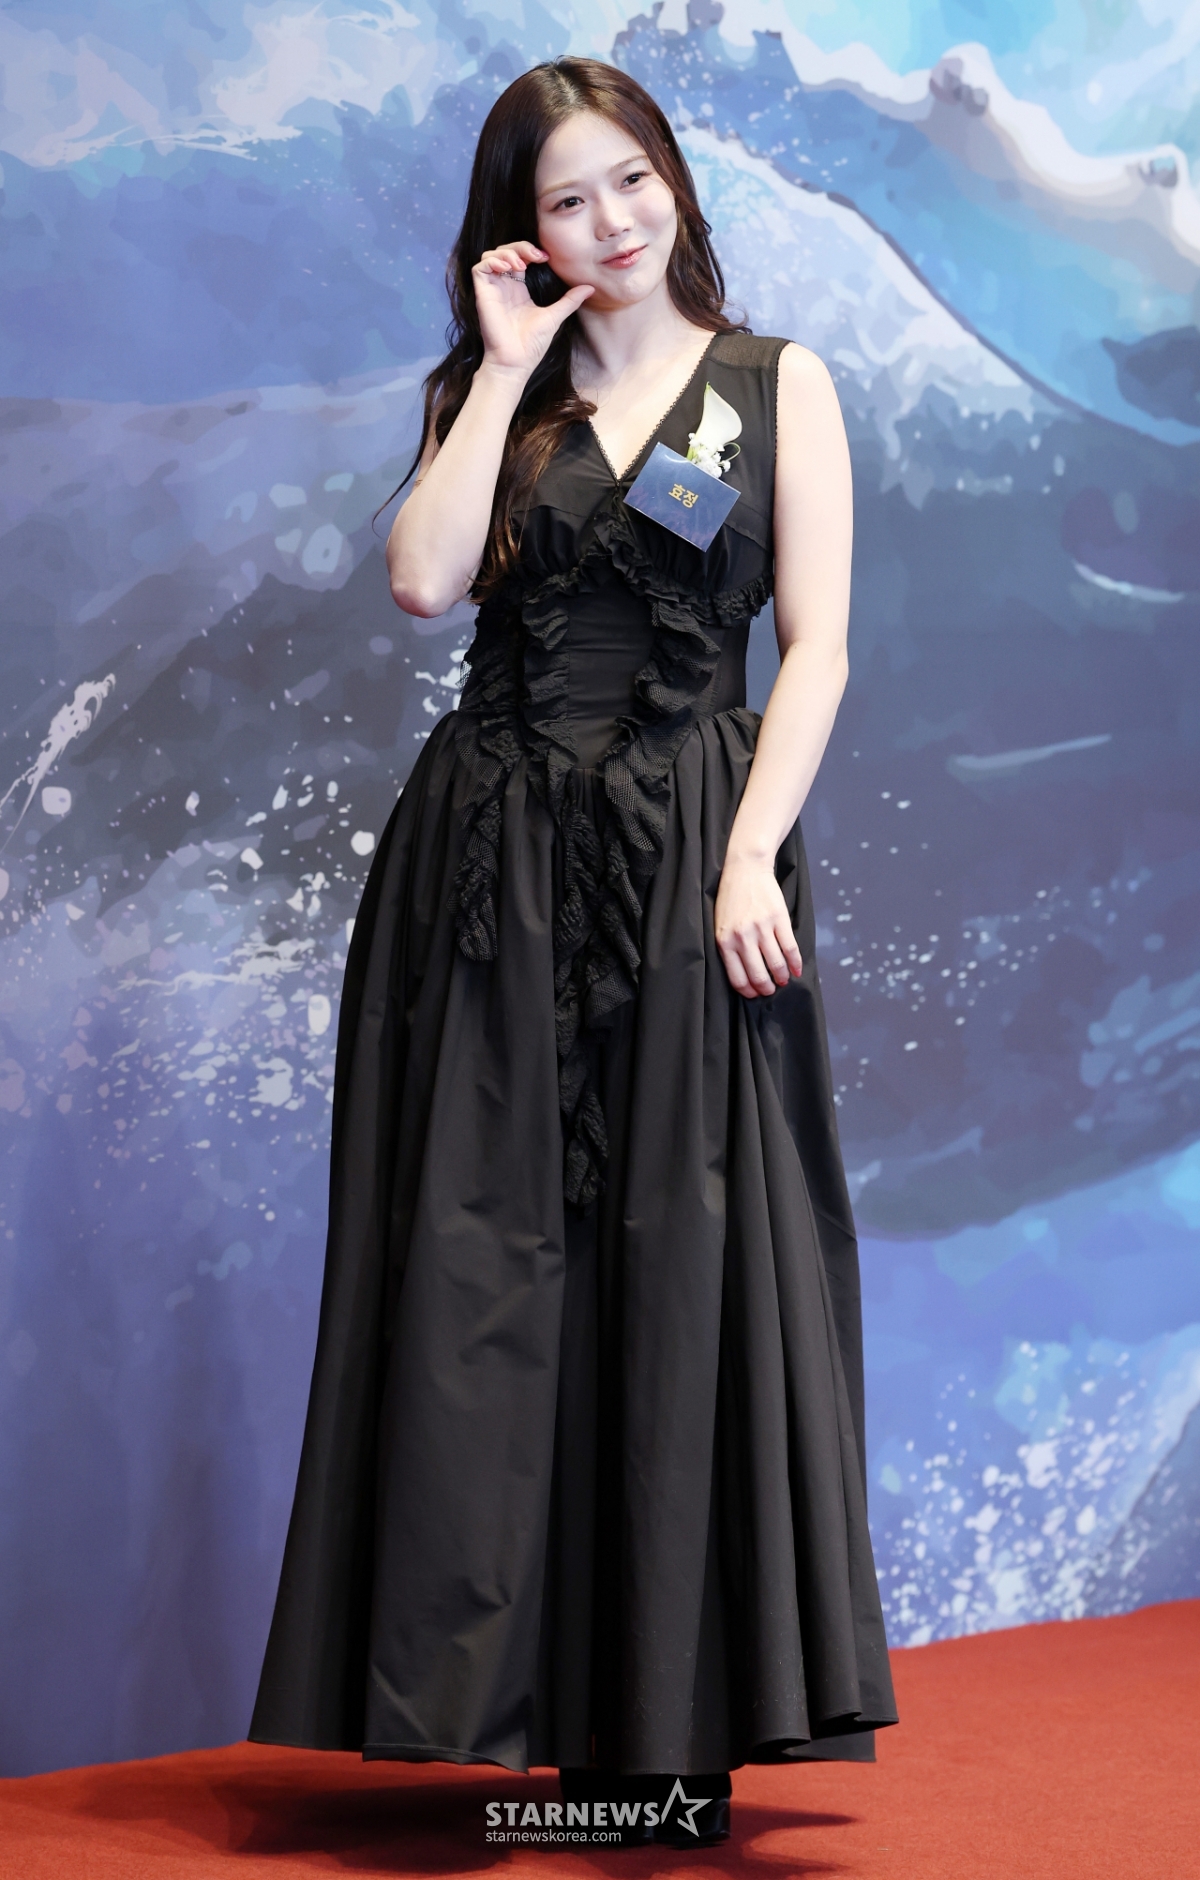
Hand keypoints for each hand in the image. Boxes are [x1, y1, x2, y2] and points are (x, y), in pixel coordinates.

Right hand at [472, 241, 593, 378]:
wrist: (517, 361)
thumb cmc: (532, 344)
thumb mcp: (555, 315)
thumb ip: (570, 300)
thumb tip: (590, 287)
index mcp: (518, 288)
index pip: (519, 257)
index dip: (530, 250)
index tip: (546, 258)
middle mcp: (504, 285)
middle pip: (505, 251)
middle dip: (520, 246)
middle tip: (537, 257)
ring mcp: (493, 289)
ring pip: (491, 255)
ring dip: (506, 252)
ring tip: (521, 265)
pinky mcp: (482, 294)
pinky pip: (479, 268)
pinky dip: (493, 261)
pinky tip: (509, 268)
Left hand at [714, 854, 802, 998]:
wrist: (745, 869)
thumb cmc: (731, 899)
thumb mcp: (720, 925)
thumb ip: (729, 947)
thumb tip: (744, 973)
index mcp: (725, 942)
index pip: (738, 978)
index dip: (749, 991)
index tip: (755, 994)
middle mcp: (742, 938)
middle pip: (759, 975)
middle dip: (767, 988)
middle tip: (771, 990)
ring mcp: (762, 929)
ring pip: (777, 964)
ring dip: (782, 977)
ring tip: (783, 980)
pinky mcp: (778, 919)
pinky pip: (790, 948)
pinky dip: (796, 963)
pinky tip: (796, 969)